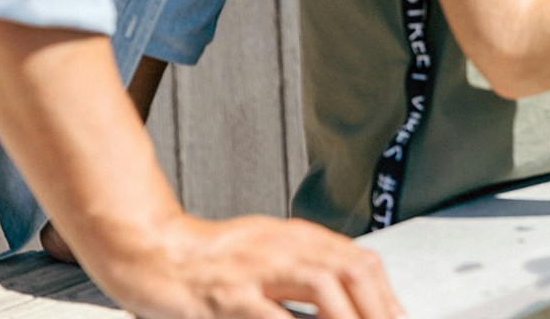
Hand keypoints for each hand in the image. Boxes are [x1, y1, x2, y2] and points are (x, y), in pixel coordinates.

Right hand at [90, 213, 401, 318]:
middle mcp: (283, 247)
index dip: (385, 294)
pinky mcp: (226, 295)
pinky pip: (270, 315)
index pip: (358, 261)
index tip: (399, 318)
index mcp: (297, 238)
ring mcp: (255, 269)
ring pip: (321, 286)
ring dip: (348, 315)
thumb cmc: (211, 258)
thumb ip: (305, 269)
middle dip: (377, 307)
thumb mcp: (268, 252)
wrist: (151, 250)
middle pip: (348, 271)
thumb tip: (347, 294)